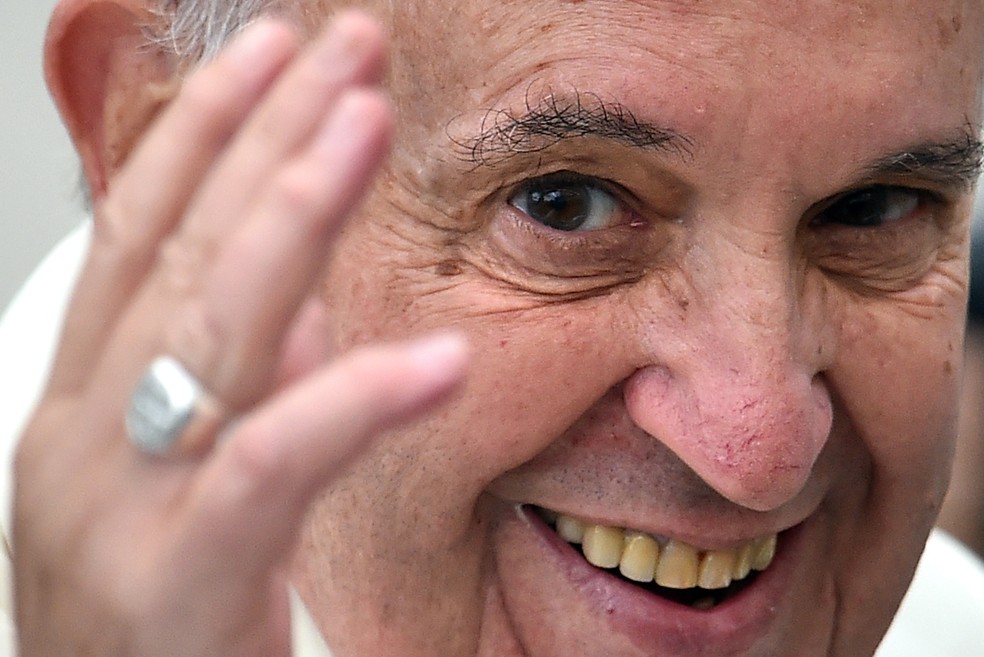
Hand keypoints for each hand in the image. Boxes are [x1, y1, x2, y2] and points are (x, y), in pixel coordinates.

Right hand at [13, 12, 466, 656]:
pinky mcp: (176, 579)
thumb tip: (304, 298)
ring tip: (362, 122)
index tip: (272, 53)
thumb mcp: (183, 482)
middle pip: (182, 251)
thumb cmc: (153, 626)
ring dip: (292, 210)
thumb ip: (239, 387)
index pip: (144, 234)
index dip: (205, 133)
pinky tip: (436, 357)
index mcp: (87, 405)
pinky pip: (272, 465)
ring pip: (211, 326)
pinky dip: (354, 399)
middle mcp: (86, 435)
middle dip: (263, 136)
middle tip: (341, 48)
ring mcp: (118, 503)